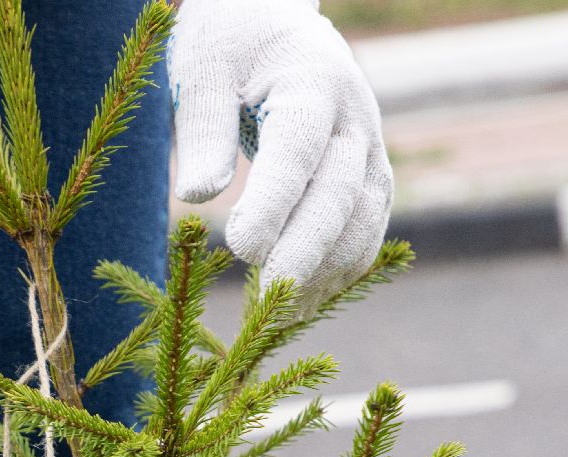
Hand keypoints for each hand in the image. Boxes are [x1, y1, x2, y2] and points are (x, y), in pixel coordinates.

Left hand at [170, 0, 392, 314]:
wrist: (275, 27)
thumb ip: (202, 130)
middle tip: (269, 299)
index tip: (240, 248)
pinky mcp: (370, 174)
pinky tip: (306, 304)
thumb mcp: (203, 72)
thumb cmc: (230, 48)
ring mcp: (370, 147)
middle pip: (340, 193)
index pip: (296, 150)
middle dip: (305, 250)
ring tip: (282, 317)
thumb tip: (197, 196)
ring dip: (327, 270)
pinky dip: (342, 269)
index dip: (274, 203)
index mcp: (311, 82)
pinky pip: (368, 228)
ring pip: (364, 218)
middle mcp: (354, 116)